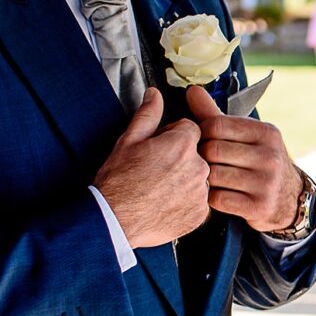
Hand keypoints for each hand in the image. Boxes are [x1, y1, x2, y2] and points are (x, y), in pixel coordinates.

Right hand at [92, 89, 208, 245]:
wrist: (115, 220)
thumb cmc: (118, 183)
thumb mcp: (128, 141)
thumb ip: (147, 114)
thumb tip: (154, 95)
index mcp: (182, 145)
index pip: (190, 129)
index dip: (172, 136)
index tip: (159, 146)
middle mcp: (198, 167)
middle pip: (197, 153)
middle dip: (180, 157)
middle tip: (156, 169)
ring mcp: (201, 192)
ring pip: (199, 177)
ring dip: (185, 179)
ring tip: (159, 187)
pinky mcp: (201, 213)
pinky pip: (199, 200)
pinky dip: (187, 200)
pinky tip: (166, 202)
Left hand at [187, 84, 304, 227]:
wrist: (287, 199)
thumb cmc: (258, 162)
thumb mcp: (245, 136)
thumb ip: (215, 115)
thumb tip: (192, 90)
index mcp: (266, 133)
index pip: (217, 125)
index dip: (201, 133)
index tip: (202, 140)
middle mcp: (270, 156)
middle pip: (213, 150)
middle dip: (202, 156)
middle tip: (202, 161)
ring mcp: (266, 183)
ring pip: (213, 175)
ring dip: (205, 178)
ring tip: (209, 177)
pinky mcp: (259, 207)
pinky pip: (218, 199)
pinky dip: (212, 197)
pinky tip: (218, 193)